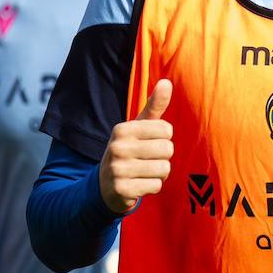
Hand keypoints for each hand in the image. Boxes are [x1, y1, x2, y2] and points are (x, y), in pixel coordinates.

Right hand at [99, 79, 173, 212]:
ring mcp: (118, 169)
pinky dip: (152, 187)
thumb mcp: (138, 127)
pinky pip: (156, 186)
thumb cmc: (129, 150)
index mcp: (123, 129)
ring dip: (159, 174)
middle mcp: (118, 147)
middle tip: (147, 160)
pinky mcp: (122, 190)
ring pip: (164, 169)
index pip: (166, 130)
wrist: (105, 186)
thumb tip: (167, 82)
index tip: (149, 143)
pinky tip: (139, 184)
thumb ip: (154, 105)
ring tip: (143, 172)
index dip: (163, 139)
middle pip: (167, 150)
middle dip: (163, 157)